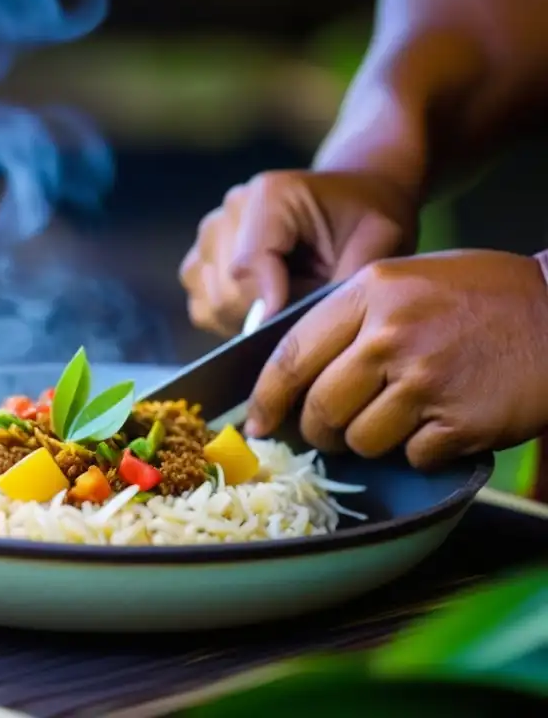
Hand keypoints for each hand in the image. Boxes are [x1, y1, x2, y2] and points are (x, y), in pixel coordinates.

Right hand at [179, 170, 418, 336]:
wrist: (353, 204)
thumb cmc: (368, 223)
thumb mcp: (375, 247)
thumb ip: (336, 285)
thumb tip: (281, 328)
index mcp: (271, 193)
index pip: (248, 263)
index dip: (269, 303)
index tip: (295, 329)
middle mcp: (230, 208)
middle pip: (227, 289)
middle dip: (268, 312)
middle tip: (309, 307)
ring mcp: (209, 234)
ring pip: (212, 302)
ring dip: (250, 317)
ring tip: (290, 303)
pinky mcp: (199, 260)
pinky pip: (202, 307)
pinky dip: (231, 319)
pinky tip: (266, 307)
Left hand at [244, 249, 547, 468]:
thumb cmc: (479, 296)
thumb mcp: (404, 281)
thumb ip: (349, 320)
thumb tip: (294, 377)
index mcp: (369, 294)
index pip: (291, 356)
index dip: (267, 398)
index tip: (258, 424)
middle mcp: (389, 335)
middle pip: (320, 409)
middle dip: (320, 430)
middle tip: (335, 429)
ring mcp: (424, 380)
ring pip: (361, 440)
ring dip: (374, 441)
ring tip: (404, 415)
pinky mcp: (458, 420)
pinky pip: (411, 457)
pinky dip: (421, 451)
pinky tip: (443, 422)